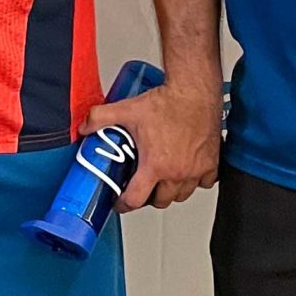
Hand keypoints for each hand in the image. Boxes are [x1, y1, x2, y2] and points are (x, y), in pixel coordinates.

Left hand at [100, 78, 220, 212]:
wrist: (195, 90)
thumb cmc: (167, 101)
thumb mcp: (126, 110)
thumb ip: (99, 118)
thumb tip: (84, 126)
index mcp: (155, 165)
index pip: (136, 199)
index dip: (124, 205)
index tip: (121, 203)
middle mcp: (177, 172)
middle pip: (161, 201)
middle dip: (148, 198)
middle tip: (141, 188)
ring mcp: (196, 170)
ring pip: (182, 195)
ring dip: (171, 192)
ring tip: (162, 181)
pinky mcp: (211, 163)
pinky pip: (205, 183)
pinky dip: (196, 182)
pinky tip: (187, 172)